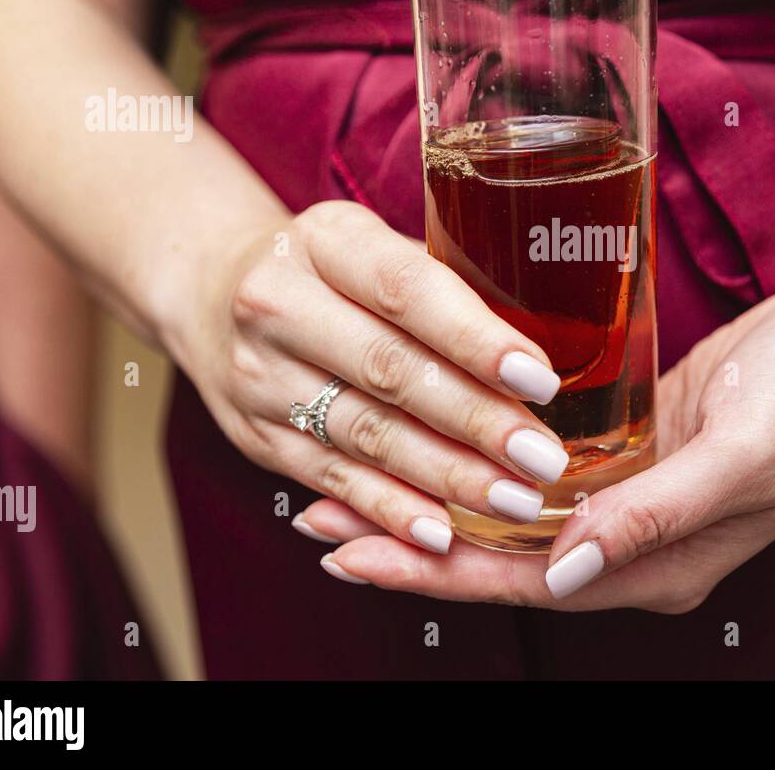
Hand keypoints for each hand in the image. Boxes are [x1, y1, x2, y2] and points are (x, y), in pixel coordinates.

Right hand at [169, 200, 571, 557]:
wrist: (214, 291)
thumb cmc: (335, 269)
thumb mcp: (378, 244)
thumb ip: (448, 282)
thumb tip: (560, 336)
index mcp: (327, 241)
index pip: (405, 290)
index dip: (474, 338)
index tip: (540, 379)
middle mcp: (279, 304)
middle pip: (389, 370)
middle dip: (475, 420)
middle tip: (544, 458)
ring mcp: (260, 376)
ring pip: (365, 435)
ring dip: (446, 476)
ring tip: (515, 500)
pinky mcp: (256, 436)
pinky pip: (332, 480)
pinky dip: (390, 511)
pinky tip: (443, 533)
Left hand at [300, 280, 774, 607]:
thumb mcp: (742, 455)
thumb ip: (656, 518)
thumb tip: (563, 574)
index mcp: (659, 566)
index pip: (523, 581)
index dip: (433, 569)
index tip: (351, 549)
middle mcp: (633, 545)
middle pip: (500, 556)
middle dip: (407, 542)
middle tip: (315, 520)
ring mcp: (628, 500)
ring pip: (509, 516)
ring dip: (432, 500)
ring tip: (348, 488)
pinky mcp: (627, 452)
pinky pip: (536, 475)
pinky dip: (478, 465)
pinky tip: (433, 445)